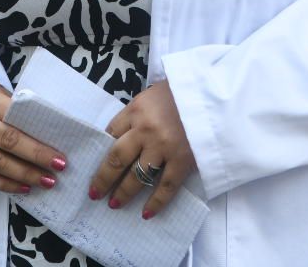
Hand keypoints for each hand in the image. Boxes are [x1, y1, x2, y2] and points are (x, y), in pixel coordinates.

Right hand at [0, 78, 66, 194]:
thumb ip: (14, 108)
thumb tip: (46, 133)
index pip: (15, 120)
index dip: (38, 139)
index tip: (59, 153)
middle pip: (8, 142)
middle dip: (36, 157)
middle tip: (58, 169)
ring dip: (24, 175)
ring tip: (45, 181)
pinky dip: (5, 184)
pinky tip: (23, 187)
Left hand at [90, 80, 196, 219]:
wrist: (213, 94)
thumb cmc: (180, 94)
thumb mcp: (151, 96)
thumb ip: (136, 116)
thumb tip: (120, 139)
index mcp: (136, 110)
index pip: (110, 134)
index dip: (100, 151)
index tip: (94, 164)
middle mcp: (145, 129)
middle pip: (116, 158)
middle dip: (103, 179)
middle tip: (94, 194)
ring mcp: (163, 146)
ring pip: (137, 176)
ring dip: (123, 193)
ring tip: (114, 204)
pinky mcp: (183, 160)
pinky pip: (166, 186)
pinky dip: (156, 202)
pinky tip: (146, 213)